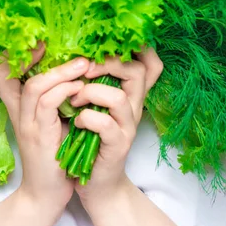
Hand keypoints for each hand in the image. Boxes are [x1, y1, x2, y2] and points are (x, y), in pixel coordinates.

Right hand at [0, 41, 89, 212]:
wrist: (45, 194)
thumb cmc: (53, 154)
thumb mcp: (51, 119)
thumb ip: (56, 97)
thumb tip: (76, 68)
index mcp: (19, 106)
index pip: (2, 73)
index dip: (15, 55)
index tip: (41, 43)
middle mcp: (18, 112)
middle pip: (8, 73)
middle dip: (32, 54)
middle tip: (58, 45)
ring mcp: (26, 124)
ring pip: (35, 86)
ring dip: (61, 71)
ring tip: (83, 64)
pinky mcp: (39, 136)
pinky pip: (48, 105)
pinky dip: (64, 91)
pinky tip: (79, 88)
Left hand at [69, 45, 163, 206]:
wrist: (95, 181)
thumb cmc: (91, 137)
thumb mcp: (97, 104)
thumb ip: (98, 81)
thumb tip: (82, 52)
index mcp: (130, 93)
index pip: (151, 64)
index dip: (142, 48)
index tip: (113, 43)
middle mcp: (134, 106)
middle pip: (137, 72)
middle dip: (108, 63)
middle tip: (85, 70)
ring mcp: (128, 127)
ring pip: (119, 97)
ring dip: (91, 93)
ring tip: (75, 100)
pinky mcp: (117, 146)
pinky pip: (106, 125)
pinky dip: (88, 118)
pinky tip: (78, 122)